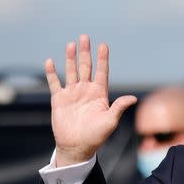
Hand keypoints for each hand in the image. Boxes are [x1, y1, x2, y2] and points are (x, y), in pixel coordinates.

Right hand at [44, 34, 136, 165]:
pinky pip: (55, 83)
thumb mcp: (110, 121)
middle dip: (85, 52)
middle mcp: (86, 91)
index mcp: (99, 94)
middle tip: (85, 37)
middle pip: (86, 67)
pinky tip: (50, 61)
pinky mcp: (59, 99)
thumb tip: (133, 97)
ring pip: (71, 71)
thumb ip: (119, 107)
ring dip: (70, 58)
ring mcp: (72, 94)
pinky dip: (52, 73)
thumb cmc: (96, 136)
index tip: (103, 45)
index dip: (102, 59)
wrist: (77, 146)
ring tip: (71, 44)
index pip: (101, 72)